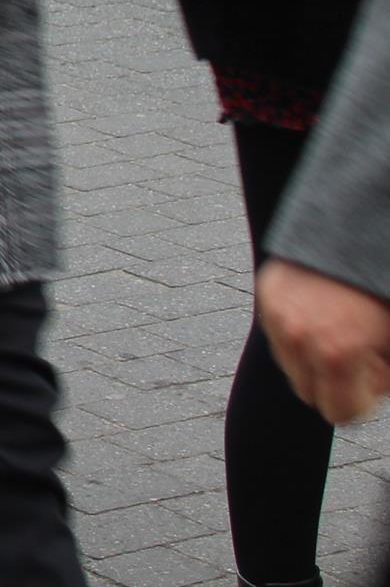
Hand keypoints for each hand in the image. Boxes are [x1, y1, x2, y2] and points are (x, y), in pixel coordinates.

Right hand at [259, 259, 389, 424]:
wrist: (358, 231)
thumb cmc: (382, 289)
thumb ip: (385, 376)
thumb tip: (372, 388)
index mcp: (336, 353)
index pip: (339, 413)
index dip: (360, 401)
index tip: (372, 376)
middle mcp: (299, 338)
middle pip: (308, 393)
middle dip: (334, 381)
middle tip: (358, 350)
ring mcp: (277, 315)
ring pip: (290, 364)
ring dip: (312, 356)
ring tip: (338, 325)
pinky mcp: (267, 295)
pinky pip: (278, 332)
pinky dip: (298, 329)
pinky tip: (322, 308)